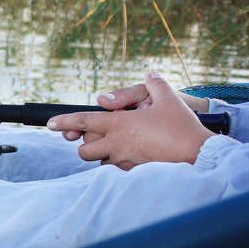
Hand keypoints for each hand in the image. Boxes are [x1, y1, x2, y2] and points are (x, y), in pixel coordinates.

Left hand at [47, 72, 213, 169]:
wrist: (199, 155)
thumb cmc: (182, 127)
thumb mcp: (169, 99)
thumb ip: (155, 85)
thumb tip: (150, 74)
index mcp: (118, 124)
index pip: (83, 121)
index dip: (64, 122)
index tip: (50, 124)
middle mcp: (115, 144)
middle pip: (84, 148)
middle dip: (85, 143)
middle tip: (97, 137)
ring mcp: (122, 161)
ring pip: (98, 161)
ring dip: (101, 155)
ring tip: (116, 147)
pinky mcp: (132, 173)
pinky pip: (114, 171)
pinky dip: (116, 165)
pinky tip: (129, 158)